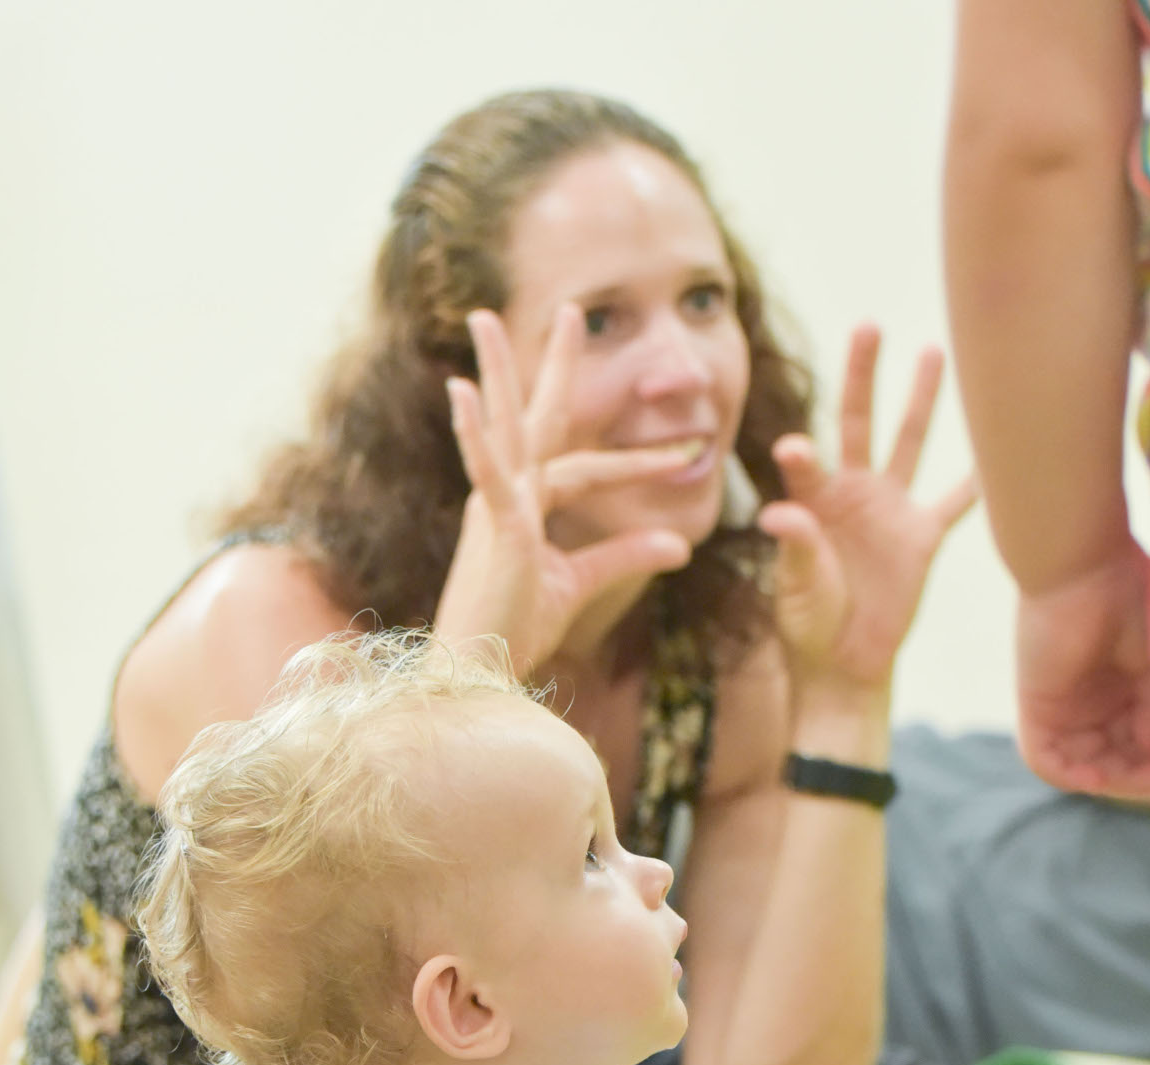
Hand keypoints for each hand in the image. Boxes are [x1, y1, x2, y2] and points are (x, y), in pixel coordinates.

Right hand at [434, 306, 691, 675]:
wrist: (482, 670)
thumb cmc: (516, 629)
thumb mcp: (582, 583)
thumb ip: (627, 555)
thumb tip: (681, 544)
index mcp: (527, 506)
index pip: (588, 467)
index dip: (639, 460)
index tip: (688, 449)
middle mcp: (509, 496)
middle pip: (537, 418)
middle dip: (553, 362)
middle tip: (572, 308)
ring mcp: (498, 507)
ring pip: (505, 427)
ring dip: (497, 369)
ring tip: (486, 317)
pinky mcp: (496, 527)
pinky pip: (485, 473)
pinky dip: (473, 434)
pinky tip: (462, 392)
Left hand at [757, 327, 975, 691]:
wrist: (845, 665)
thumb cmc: (810, 626)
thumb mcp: (797, 590)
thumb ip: (796, 547)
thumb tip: (780, 512)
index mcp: (814, 503)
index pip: (807, 462)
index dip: (802, 453)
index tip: (795, 448)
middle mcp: (852, 493)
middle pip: (858, 421)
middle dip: (862, 375)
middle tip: (868, 326)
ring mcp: (890, 509)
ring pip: (909, 441)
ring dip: (920, 398)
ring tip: (933, 350)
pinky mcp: (922, 536)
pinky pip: (956, 500)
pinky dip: (981, 479)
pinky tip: (1003, 447)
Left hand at [1016, 543, 1149, 796]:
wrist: (1083, 565)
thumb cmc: (1133, 598)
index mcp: (1129, 688)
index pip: (1146, 743)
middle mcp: (1096, 702)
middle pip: (1119, 760)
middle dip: (1144, 774)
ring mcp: (1065, 709)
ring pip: (1088, 765)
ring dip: (1115, 777)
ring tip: (1139, 776)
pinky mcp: (1036, 709)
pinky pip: (1047, 760)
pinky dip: (1074, 775)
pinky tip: (1100, 775)